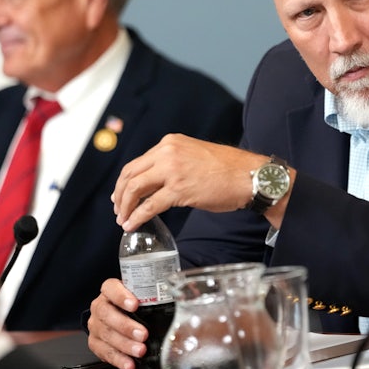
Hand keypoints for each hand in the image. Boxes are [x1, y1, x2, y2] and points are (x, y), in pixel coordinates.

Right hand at [87, 279, 145, 368]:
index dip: (121, 296)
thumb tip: (182, 293)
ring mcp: (96, 325)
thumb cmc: (132, 302)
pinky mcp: (95, 342)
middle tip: (143, 334)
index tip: (134, 304)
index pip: (110, 288)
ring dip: (125, 345)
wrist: (118, 314)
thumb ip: (154, 294)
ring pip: (106, 334)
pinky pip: (105, 352)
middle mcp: (100, 306)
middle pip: (107, 314)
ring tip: (140, 350)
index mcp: (109, 290)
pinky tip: (130, 363)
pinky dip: (119, 359)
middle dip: (126, 326)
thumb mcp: (141, 294)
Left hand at [111, 133, 265, 231]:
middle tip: (119, 210)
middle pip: (130, 175)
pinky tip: (132, 225)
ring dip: (125, 207)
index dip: (124, 182)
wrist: (250, 176)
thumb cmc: (228, 169)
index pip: (137, 163)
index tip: (121, 195)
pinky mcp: (179, 189)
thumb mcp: (194, 156)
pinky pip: (150, 206)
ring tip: (124, 219)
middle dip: (120, 195)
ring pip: (135, 189)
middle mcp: (168, 153)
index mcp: (170, 143)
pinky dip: (137, 217)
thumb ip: (174, 164)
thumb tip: (156, 184)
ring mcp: (172, 170)